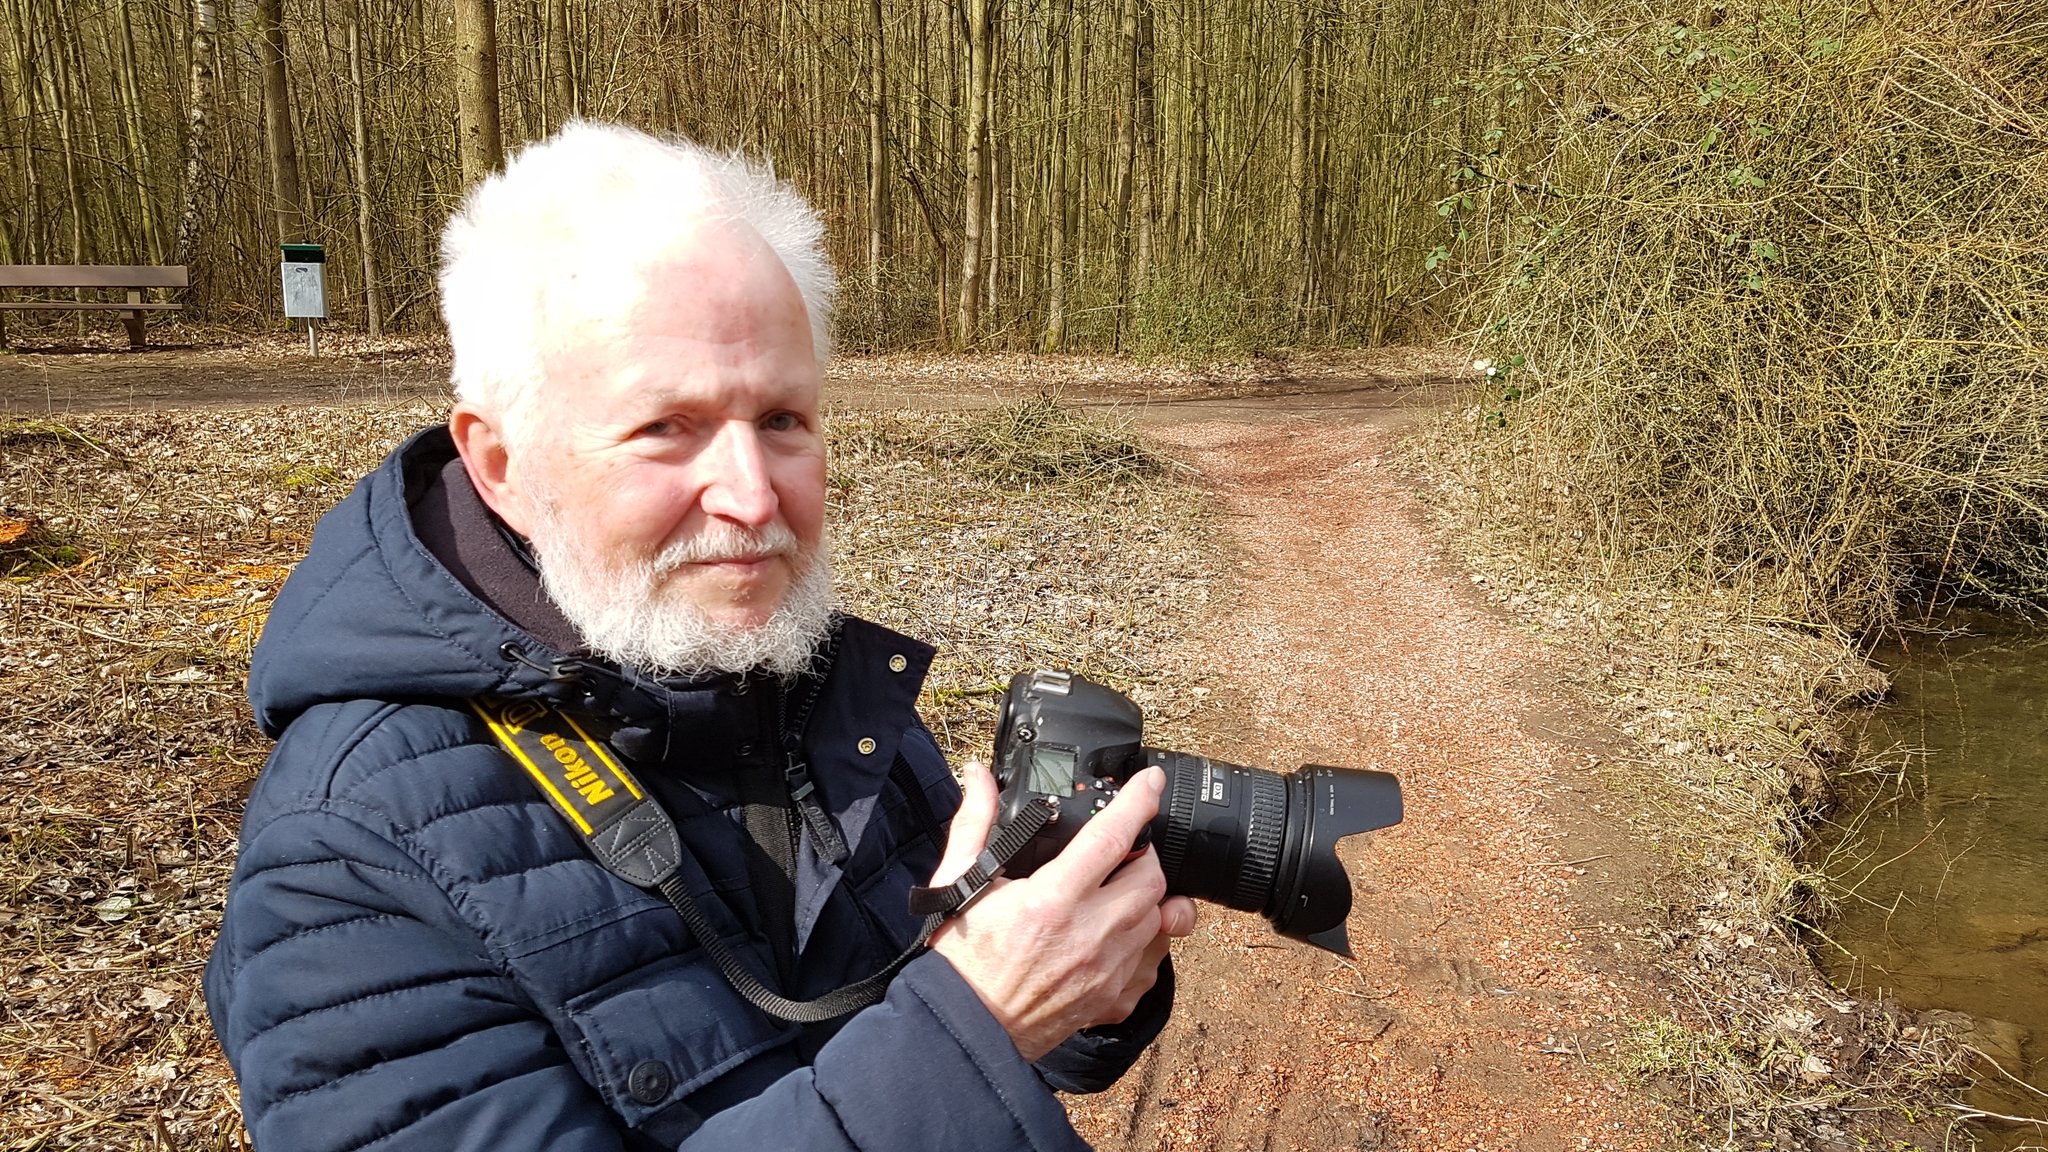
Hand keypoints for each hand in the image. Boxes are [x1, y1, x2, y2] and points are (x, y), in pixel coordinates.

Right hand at [927, 761, 1198, 1061]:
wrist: (966, 1030)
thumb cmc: (962, 959)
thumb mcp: (958, 883)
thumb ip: (974, 822)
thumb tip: (977, 775)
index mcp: (1051, 901)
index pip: (1112, 838)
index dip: (1139, 803)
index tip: (1150, 782)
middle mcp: (1089, 935)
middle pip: (1151, 878)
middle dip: (1143, 854)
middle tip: (1120, 851)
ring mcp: (1108, 971)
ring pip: (1160, 918)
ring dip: (1147, 897)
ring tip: (1116, 890)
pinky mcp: (1115, 998)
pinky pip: (1155, 961)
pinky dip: (1148, 941)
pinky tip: (1119, 934)